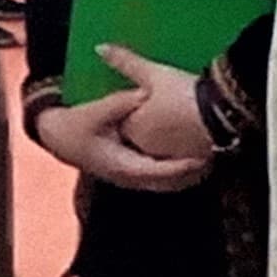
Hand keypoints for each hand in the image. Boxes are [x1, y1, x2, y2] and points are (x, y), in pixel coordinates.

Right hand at [30, 85, 211, 192]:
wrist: (60, 138)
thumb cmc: (76, 126)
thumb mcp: (95, 112)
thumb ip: (119, 103)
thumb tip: (142, 94)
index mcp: (121, 166)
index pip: (157, 172)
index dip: (181, 167)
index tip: (201, 157)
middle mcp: (128, 177)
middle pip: (167, 182)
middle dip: (191, 172)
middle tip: (217, 156)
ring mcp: (131, 177)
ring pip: (166, 183)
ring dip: (187, 173)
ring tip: (212, 157)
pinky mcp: (133, 172)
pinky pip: (161, 176)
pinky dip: (178, 170)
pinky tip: (194, 157)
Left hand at [97, 45, 213, 163]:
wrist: (221, 114)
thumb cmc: (184, 94)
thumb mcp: (153, 73)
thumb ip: (125, 62)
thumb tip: (101, 49)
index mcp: (134, 127)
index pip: (122, 122)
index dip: (134, 108)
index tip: (146, 97)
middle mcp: (147, 146)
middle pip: (140, 136)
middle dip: (148, 124)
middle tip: (166, 104)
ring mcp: (169, 156)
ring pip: (160, 146)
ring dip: (166, 136)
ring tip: (181, 116)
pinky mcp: (190, 161)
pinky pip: (179, 155)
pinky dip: (183, 144)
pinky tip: (193, 131)